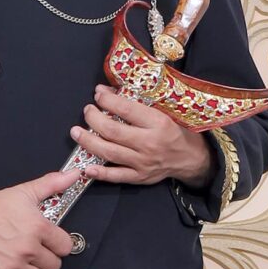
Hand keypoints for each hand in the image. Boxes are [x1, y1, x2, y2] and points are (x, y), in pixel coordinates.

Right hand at [0, 171, 81, 268]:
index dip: (57, 245)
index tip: (47, 242)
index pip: (66, 247)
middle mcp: (28, 249)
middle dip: (45, 259)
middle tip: (32, 252)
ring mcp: (13, 267)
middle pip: (54, 266)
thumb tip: (75, 174)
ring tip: (22, 263)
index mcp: (38, 228)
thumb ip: (52, 184)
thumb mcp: (24, 192)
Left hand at [71, 87, 211, 186]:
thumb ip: (136, 103)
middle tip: (87, 111)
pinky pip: (115, 176)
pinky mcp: (139, 177)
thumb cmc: (175, 131)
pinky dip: (99, 173)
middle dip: (93, 119)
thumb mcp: (163, 111)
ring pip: (109, 152)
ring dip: (88, 141)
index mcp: (158, 123)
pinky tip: (86, 167)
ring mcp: (143, 162)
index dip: (108, 101)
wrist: (191, 158)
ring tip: (76, 132)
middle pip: (112, 131)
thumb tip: (107, 91)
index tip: (98, 95)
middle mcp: (149, 144)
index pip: (126, 109)